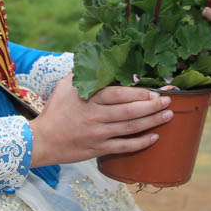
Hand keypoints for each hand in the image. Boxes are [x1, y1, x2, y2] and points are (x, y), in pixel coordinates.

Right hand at [29, 76, 172, 167]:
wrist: (42, 140)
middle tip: (168, 101)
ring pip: (130, 128)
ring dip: (152, 122)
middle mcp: (95, 116)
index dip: (139, 93)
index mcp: (89, 99)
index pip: (118, 94)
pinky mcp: (98, 149)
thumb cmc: (56, 110)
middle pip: (129, 111)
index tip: (154, 91)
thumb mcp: (66, 86)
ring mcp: (98, 134)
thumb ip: (85, 74)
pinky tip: (154, 137)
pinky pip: (124, 146)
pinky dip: (141, 142)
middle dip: (152, 106)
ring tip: (168, 115)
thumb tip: (102, 60)